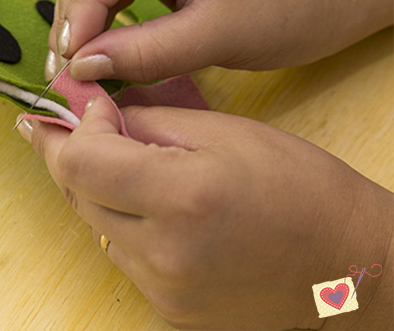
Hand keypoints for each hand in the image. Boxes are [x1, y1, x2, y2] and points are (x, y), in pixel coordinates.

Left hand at [18, 97, 393, 329]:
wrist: (346, 265)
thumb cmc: (301, 190)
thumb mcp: (225, 132)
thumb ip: (149, 120)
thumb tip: (97, 115)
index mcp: (182, 198)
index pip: (81, 162)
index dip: (69, 129)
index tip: (80, 106)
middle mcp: (164, 254)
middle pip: (78, 195)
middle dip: (71, 154)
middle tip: (72, 125)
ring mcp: (163, 290)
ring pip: (96, 225)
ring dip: (98, 189)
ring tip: (119, 161)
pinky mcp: (168, 308)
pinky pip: (122, 255)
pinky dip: (123, 222)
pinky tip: (146, 203)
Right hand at [46, 0, 391, 82]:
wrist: (310, 3)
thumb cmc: (283, 11)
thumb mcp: (219, 35)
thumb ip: (149, 52)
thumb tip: (83, 67)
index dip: (84, 6)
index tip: (71, 57)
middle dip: (74, 17)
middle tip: (64, 70)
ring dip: (78, 21)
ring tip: (71, 67)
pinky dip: (94, 21)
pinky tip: (90, 50)